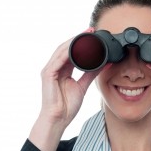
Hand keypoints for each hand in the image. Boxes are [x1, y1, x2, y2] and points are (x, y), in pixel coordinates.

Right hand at [29, 28, 105, 150]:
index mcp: (62, 70)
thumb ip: (91, 74)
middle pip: (66, 48)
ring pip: (61, 51)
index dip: (82, 43)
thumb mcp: (82, 86)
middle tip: (91, 30)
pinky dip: (67, 52)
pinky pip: (58, 60)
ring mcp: (50, 70)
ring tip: (85, 35)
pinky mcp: (47, 74)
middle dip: (78, 38)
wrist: (58, 119)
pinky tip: (76, 47)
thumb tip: (103, 63)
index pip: (71, 52)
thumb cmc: (67, 106)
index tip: (93, 35)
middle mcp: (54, 67)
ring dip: (73, 41)